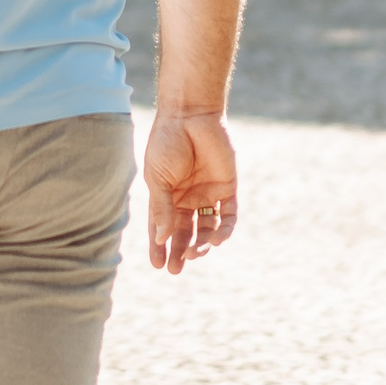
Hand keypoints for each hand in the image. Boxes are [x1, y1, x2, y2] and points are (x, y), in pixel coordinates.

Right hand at [142, 110, 237, 273]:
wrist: (190, 116)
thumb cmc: (167, 143)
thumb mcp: (158, 178)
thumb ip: (162, 208)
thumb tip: (161, 239)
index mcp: (167, 195)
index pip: (163, 227)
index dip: (160, 247)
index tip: (158, 265)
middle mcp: (187, 198)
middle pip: (185, 232)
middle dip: (180, 251)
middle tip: (176, 268)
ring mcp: (207, 194)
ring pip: (207, 229)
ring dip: (201, 244)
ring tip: (195, 254)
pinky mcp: (227, 189)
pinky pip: (228, 216)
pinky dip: (223, 231)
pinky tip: (215, 240)